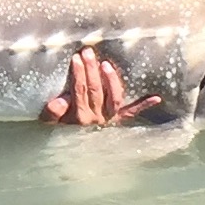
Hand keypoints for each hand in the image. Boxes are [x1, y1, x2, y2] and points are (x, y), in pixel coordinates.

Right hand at [42, 47, 160, 127]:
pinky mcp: (117, 121)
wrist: (71, 152)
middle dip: (91, 70)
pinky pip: (131, 113)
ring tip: (106, 63)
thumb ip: (52, 113)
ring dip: (111, 80)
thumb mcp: (48, 123)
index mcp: (79, 118)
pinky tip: (156, 98)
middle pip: (96, 91)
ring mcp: (109, 120)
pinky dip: (143, 105)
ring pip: (113, 98)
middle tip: (88, 51)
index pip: (80, 91)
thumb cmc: (57, 130)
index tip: (76, 58)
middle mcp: (96, 119)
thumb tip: (60, 100)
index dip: (79, 74)